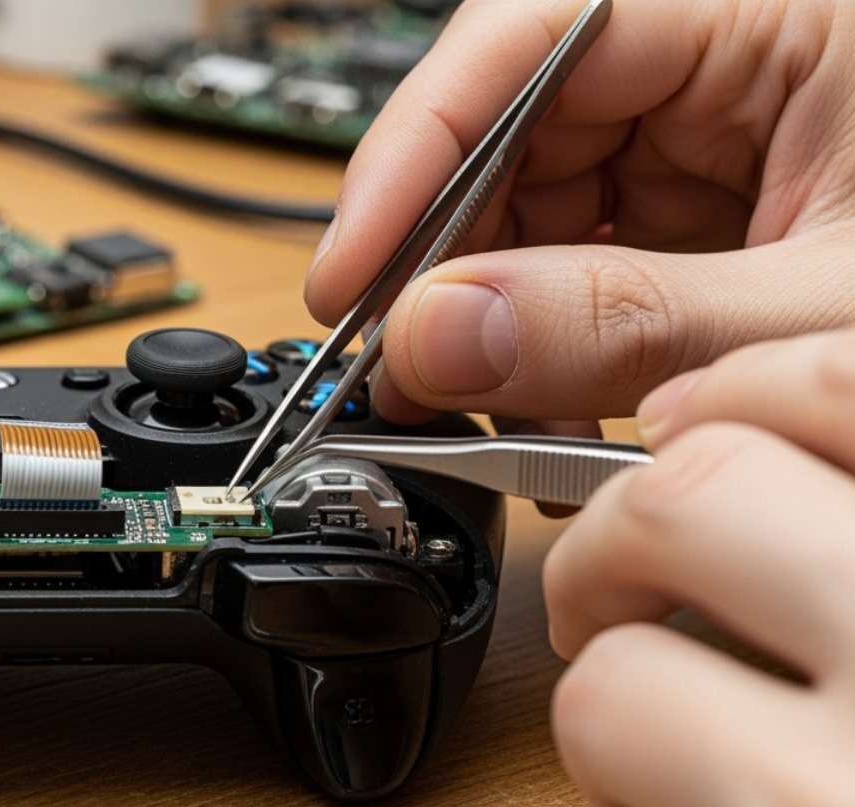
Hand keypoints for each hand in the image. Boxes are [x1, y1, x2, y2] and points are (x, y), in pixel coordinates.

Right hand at [306, 0, 854, 427]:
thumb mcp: (823, 313)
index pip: (537, 31)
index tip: (353, 272)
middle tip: (401, 367)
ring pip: (545, 204)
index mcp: (787, 1)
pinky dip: (558, 342)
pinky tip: (553, 407)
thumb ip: (623, 324)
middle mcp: (743, 52)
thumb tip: (439, 337)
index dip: (417, 150)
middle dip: (451, 256)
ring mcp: (727, 133)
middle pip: (521, 124)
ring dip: (498, 314)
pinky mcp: (722, 208)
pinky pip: (595, 258)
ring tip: (483, 410)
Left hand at [544, 329, 854, 806]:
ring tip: (728, 792)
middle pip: (676, 508)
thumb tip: (675, 413)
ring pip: (605, 697)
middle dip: (620, 553)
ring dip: (630, 744)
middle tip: (629, 597)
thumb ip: (846, 491)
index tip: (694, 431)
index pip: (833, 383)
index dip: (732, 394)